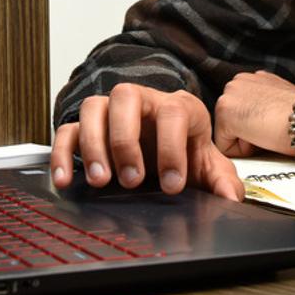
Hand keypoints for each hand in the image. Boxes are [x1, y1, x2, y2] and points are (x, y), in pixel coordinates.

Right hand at [49, 84, 243, 200]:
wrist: (165, 147)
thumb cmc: (185, 151)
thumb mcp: (207, 165)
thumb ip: (221, 180)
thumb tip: (231, 199)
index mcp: (178, 107)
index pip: (173, 113)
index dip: (172, 148)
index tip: (173, 184)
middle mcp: (142, 101)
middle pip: (126, 96)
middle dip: (126, 139)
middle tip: (131, 179)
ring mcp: (111, 112)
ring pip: (93, 107)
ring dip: (94, 144)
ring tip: (101, 181)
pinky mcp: (86, 128)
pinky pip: (67, 130)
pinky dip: (62, 153)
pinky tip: (65, 180)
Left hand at [214, 70, 294, 157]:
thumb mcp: (281, 101)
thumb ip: (265, 104)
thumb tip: (263, 119)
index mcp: (252, 79)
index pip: (242, 114)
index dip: (258, 126)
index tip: (275, 123)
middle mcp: (237, 82)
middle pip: (231, 123)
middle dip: (248, 132)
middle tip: (271, 128)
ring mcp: (228, 95)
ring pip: (228, 134)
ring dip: (246, 140)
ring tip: (267, 131)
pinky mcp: (224, 112)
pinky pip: (226, 146)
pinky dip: (243, 150)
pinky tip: (261, 136)